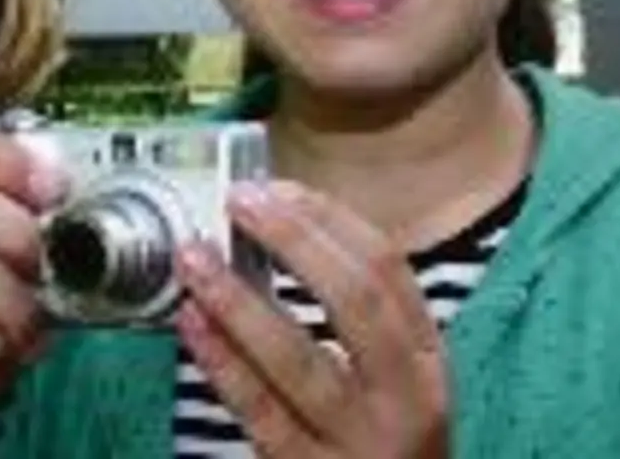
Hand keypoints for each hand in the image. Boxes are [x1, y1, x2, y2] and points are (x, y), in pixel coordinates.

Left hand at [173, 181, 448, 458]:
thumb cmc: (380, 435)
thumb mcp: (393, 376)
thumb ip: (355, 314)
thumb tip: (280, 228)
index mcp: (427, 360)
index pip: (387, 270)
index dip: (330, 220)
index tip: (279, 187)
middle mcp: (404, 398)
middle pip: (355, 302)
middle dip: (295, 241)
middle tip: (240, 201)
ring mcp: (356, 441)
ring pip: (298, 360)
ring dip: (239, 300)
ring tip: (194, 257)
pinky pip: (260, 411)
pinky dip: (222, 362)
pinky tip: (191, 323)